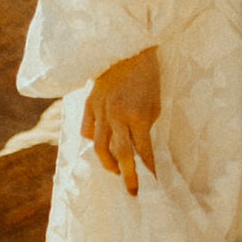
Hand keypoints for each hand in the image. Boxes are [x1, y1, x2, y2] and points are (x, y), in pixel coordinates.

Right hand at [82, 47, 161, 195]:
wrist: (127, 49)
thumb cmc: (147, 76)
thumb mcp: (154, 102)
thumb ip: (144, 126)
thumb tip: (138, 147)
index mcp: (137, 115)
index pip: (143, 150)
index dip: (148, 168)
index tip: (153, 182)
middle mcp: (117, 116)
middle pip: (121, 154)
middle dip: (128, 176)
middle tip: (133, 192)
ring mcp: (100, 111)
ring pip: (99, 146)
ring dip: (108, 163)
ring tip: (115, 171)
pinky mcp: (89, 104)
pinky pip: (87, 130)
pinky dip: (93, 141)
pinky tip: (101, 146)